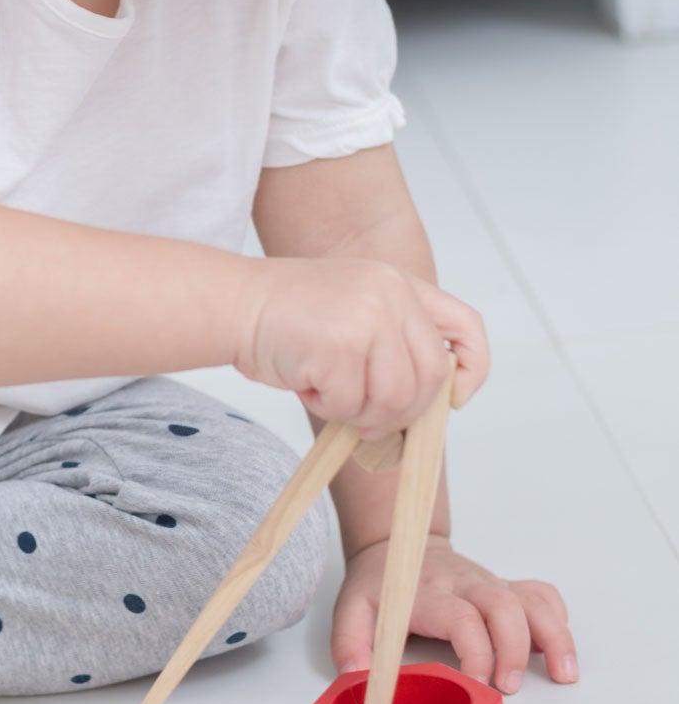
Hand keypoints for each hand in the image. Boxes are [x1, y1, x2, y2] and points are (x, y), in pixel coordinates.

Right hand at [235, 257, 488, 437]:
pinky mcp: (339, 346)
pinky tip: (304, 382)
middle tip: (364, 419)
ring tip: (327, 394)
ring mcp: (367, 318)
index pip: (465, 327)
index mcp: (400, 284)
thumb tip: (414, 413)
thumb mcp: (353, 313)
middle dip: (401, 411)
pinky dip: (326, 407)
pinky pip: (349, 405)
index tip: (456, 399)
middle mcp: (391, 295)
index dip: (472, 369)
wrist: (232, 303)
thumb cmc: (285, 318)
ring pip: (394, 399)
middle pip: (430, 378)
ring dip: (360, 413)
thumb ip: (391, 347)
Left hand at [332, 536, 576, 693]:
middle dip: (514, 650)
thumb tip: (357, 677)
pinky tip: (557, 648)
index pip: (461, 617)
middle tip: (508, 687)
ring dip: (554, 636)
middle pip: (504, 606)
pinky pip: (541, 594)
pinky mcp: (504, 585)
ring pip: (532, 600)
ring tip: (564, 673)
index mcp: (426, 591)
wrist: (399, 542)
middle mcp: (463, 583)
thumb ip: (349, 643)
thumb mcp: (351, 609)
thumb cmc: (379, 583)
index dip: (475, 652)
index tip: (475, 684)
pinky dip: (556, 619)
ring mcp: (488, 582)